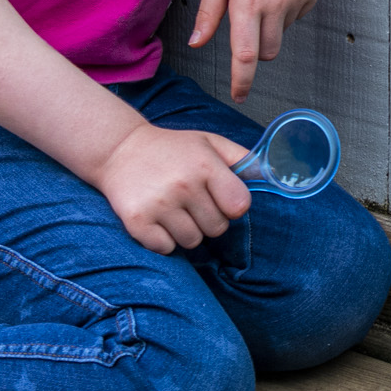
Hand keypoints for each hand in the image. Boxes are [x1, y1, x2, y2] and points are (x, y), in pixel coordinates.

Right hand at [95, 122, 252, 253]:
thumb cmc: (172, 149)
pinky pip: (166, 248)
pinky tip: (157, 219)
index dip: (232, 206)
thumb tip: (271, 174)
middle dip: (209, 219)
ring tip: (174, 210)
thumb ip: (242, 158)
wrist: (119, 150)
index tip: (220, 198)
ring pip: (192, 242)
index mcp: (205, 165)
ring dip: (187, 231)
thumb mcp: (209, 142)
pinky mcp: (136, 221)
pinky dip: (164, 240)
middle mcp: (183, 185)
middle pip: (217, 229)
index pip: (239, 206)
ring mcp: (158, 205)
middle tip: (192, 202)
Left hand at [190, 0, 322, 101]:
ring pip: (282, 33)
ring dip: (271, 24)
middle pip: (266, 51)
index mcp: (247, 1)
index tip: (239, 96)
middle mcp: (276, 3)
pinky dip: (287, 9)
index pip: (246, 54)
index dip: (242, 80)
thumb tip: (197, 43)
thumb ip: (209, 13)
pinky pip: (298, 15)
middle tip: (245, 19)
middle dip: (254, 48)